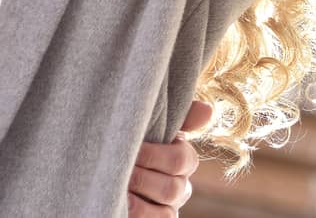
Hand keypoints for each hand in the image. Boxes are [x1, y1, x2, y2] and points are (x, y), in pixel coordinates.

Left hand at [127, 100, 212, 216]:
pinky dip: (137, 215)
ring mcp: (168, 209)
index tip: (132, 149)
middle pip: (171, 188)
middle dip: (141, 178)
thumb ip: (179, 118)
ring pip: (165, 213)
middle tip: (119, 169)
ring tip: (117, 187)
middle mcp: (179, 187)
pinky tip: (122, 203)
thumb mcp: (151, 126)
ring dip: (137, 200)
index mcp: (182, 160)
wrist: (106, 165)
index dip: (154, 155)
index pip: (181, 160)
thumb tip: (209, 109)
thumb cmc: (132, 140)